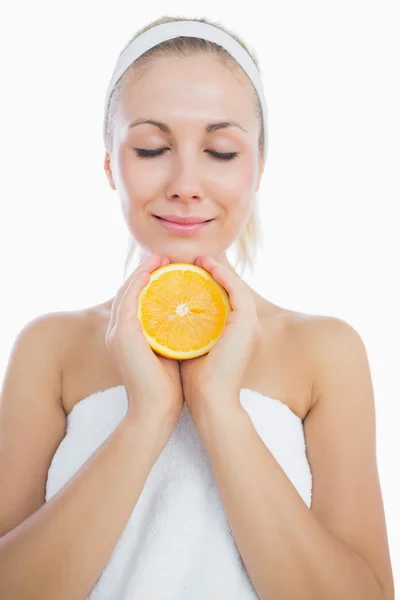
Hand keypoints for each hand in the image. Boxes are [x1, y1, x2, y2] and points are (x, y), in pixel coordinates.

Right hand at [105, 254, 183, 432]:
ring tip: (159, 258)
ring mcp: (116, 332)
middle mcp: (117, 332)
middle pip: (127, 291)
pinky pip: (128, 300)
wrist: (156, 410)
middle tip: (162, 258)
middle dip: (143, 271)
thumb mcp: (170, 352)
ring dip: (141, 271)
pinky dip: (139, 283)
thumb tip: (190, 318)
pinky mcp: (122, 334)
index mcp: (127, 336)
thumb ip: (172, 334)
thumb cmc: (167, 387)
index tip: (166, 270)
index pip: (134, 301)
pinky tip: (153, 272)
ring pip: (125, 291)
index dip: (146, 282)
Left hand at [180, 255, 262, 415]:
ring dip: (218, 269)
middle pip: (230, 291)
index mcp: (235, 335)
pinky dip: (223, 274)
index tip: (184, 275)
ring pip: (236, 286)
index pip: (222, 303)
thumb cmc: (196, 383)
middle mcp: (246, 327)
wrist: (210, 402)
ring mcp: (249, 324)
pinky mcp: (247, 321)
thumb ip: (182, 332)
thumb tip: (163, 315)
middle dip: (212, 273)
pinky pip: (236, 288)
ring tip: (199, 260)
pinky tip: (206, 266)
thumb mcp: (188, 349)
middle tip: (191, 262)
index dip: (206, 286)